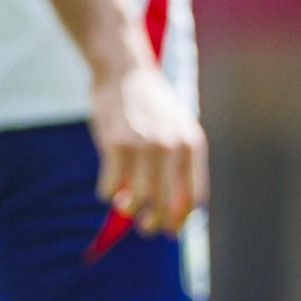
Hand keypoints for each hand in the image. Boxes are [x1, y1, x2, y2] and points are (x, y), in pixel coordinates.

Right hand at [91, 62, 207, 235]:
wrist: (125, 71)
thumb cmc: (151, 105)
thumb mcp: (178, 129)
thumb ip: (180, 162)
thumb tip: (174, 207)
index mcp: (192, 145)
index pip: (193, 196)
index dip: (182, 219)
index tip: (172, 230)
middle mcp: (171, 147)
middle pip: (166, 203)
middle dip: (155, 223)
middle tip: (147, 228)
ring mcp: (143, 146)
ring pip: (138, 199)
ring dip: (130, 210)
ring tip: (125, 207)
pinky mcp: (115, 144)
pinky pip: (111, 186)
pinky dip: (108, 194)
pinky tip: (108, 190)